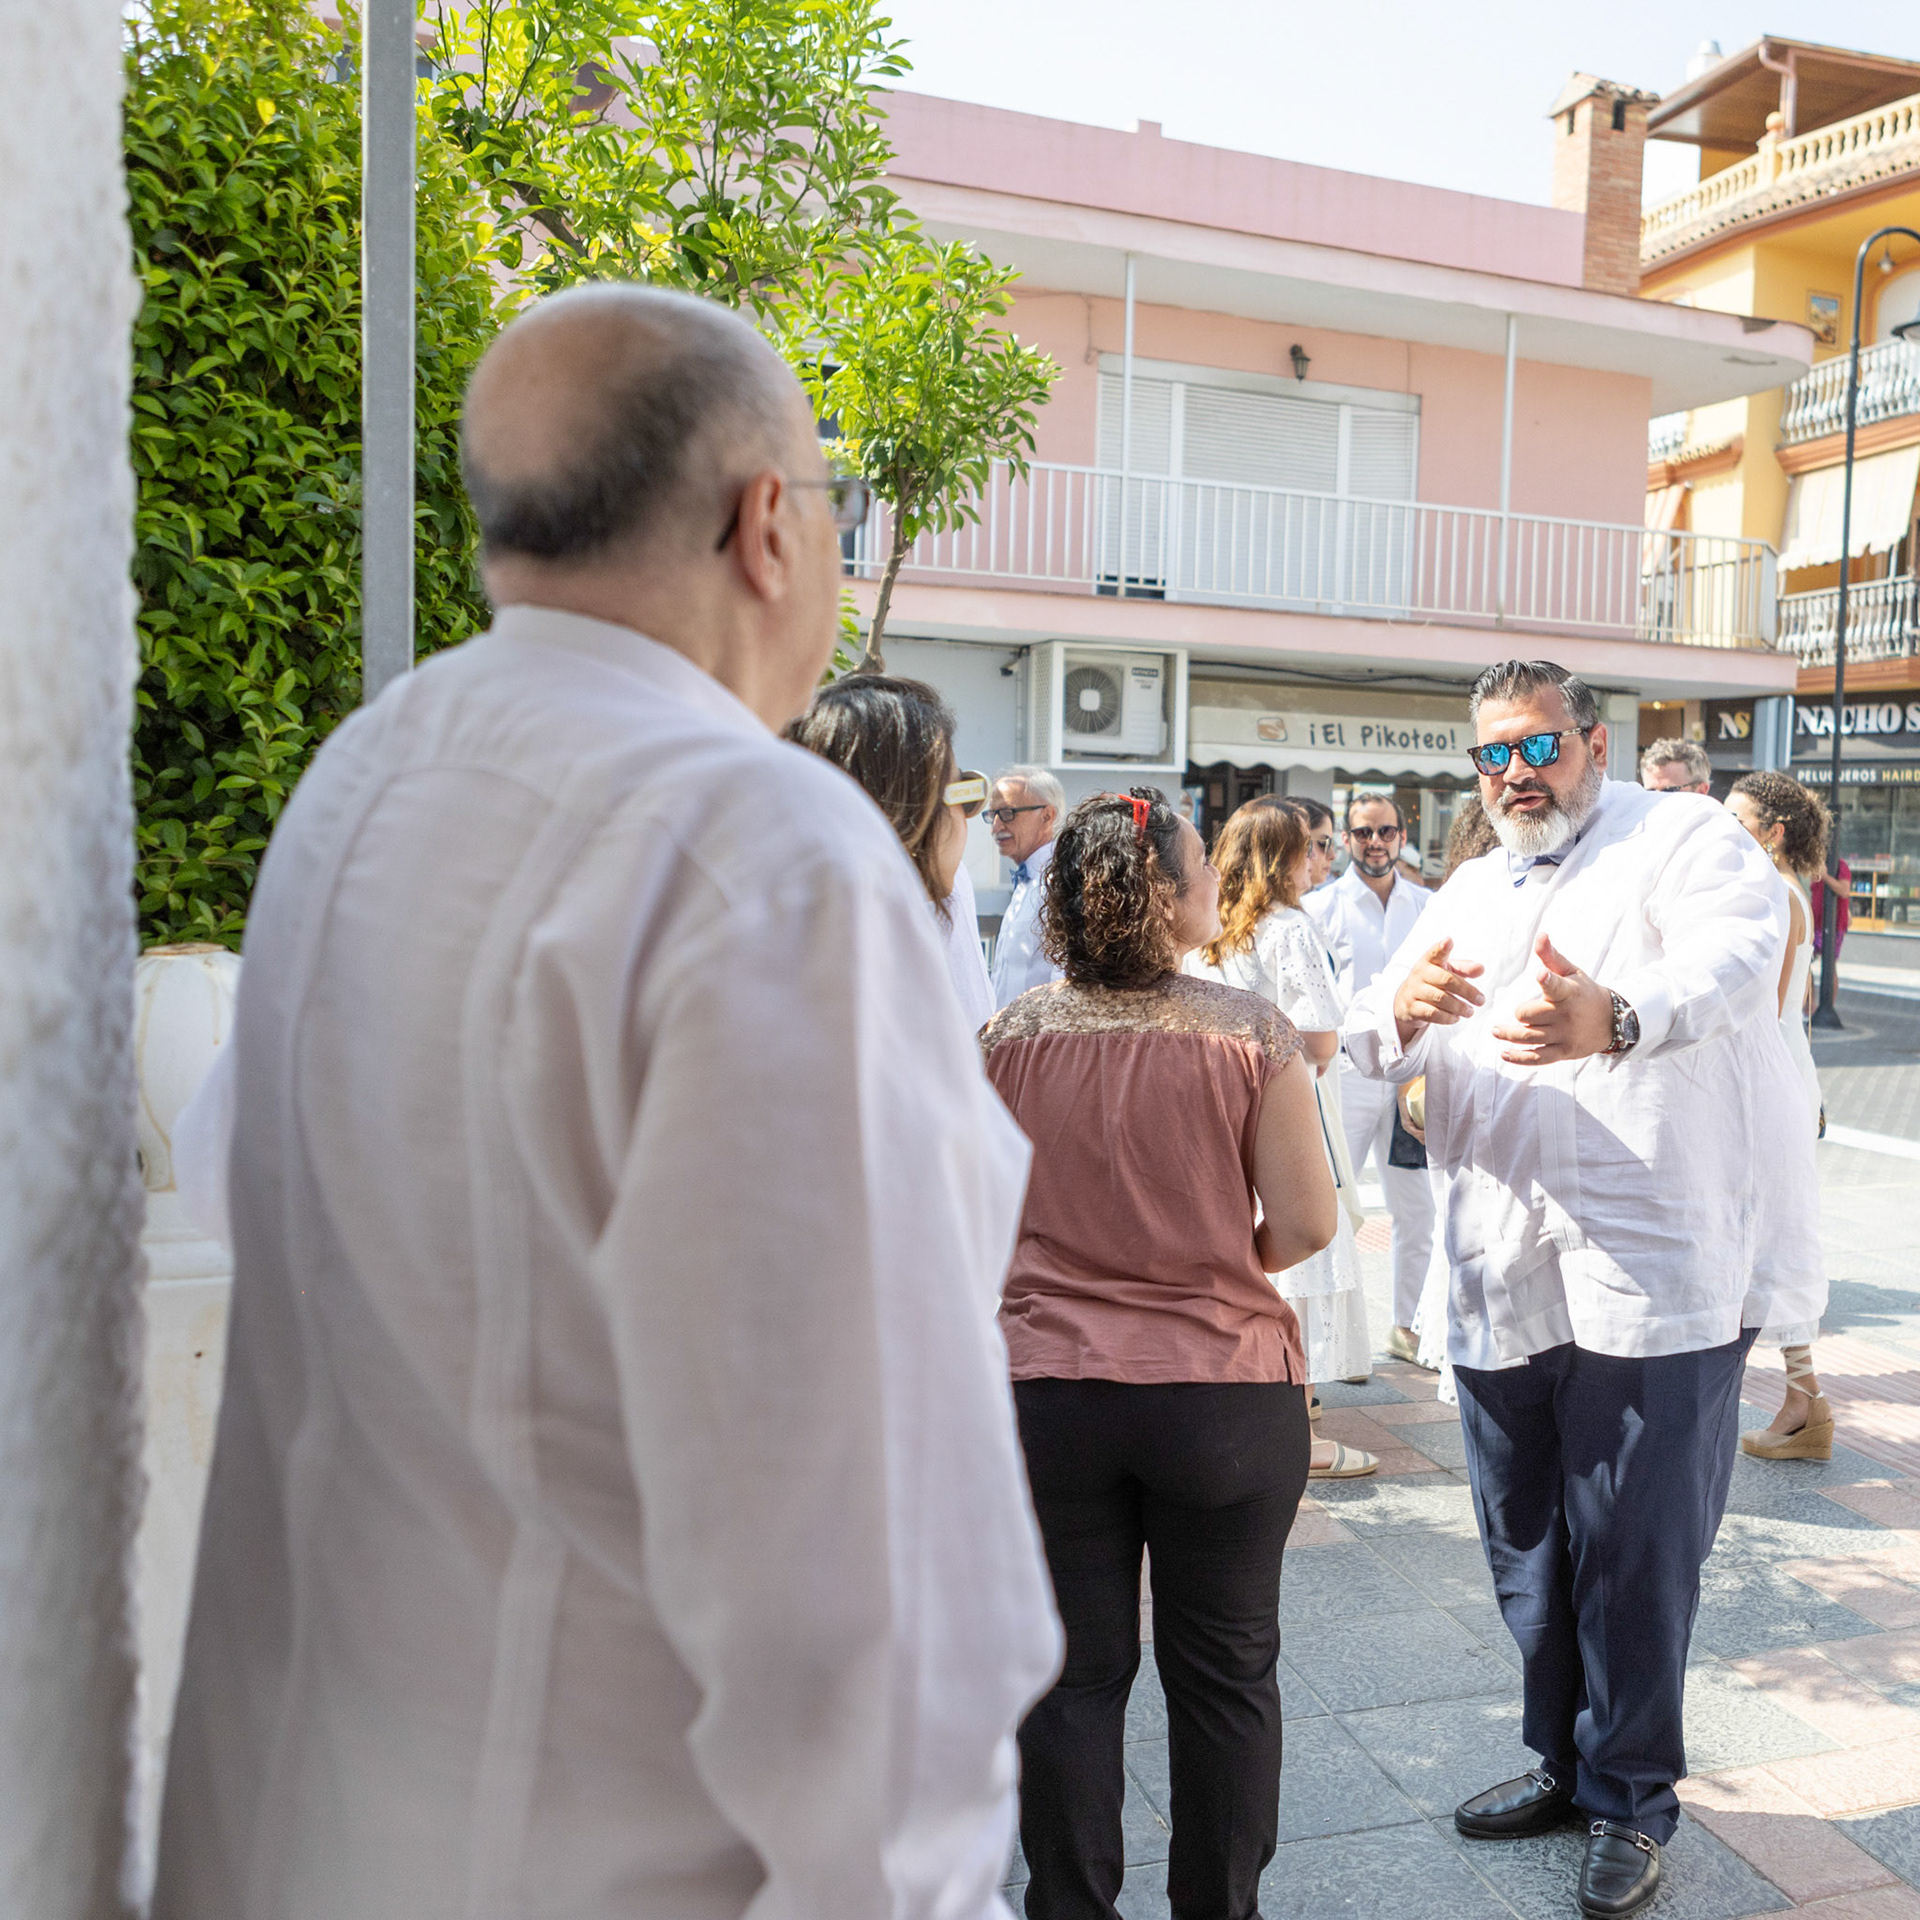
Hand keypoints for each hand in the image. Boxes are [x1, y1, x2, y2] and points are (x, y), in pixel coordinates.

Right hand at [1392, 938, 1485, 1043]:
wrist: (1405, 1000)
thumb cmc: (1432, 982)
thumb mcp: (1447, 971)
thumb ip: (1464, 968)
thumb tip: (1480, 968)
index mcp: (1429, 961)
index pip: (1435, 953)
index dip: (1441, 948)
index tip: (1448, 942)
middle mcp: (1419, 974)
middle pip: (1446, 980)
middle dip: (1467, 991)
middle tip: (1480, 1000)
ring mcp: (1413, 991)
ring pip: (1440, 999)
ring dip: (1459, 1007)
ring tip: (1470, 1011)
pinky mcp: (1411, 1008)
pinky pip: (1432, 1014)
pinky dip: (1447, 1017)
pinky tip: (1456, 1018)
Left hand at [1491, 934, 1614, 1065]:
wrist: (1612, 1020)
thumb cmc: (1584, 991)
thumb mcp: (1571, 972)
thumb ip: (1551, 956)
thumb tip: (1540, 934)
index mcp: (1568, 992)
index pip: (1556, 986)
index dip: (1547, 980)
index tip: (1540, 974)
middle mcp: (1566, 1015)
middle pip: (1530, 1015)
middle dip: (1520, 1013)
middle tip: (1516, 1013)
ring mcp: (1565, 1035)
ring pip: (1530, 1037)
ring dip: (1509, 1035)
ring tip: (1495, 1031)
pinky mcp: (1564, 1052)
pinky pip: (1538, 1057)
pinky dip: (1520, 1058)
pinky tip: (1504, 1054)